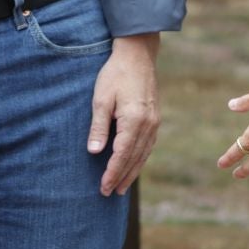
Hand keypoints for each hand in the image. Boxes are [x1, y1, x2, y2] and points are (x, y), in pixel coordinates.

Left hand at [89, 34, 159, 195]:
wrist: (137, 54)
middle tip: (110, 194)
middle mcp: (148, 125)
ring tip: (122, 187)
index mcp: (134, 121)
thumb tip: (93, 152)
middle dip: (122, 177)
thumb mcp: (101, 99)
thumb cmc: (115, 74)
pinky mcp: (155, 118)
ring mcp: (154, 122)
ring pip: (143, 154)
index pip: (122, 155)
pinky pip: (148, 145)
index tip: (103, 188)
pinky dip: (140, 159)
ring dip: (132, 172)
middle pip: (134, 159)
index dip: (112, 173)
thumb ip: (99, 127)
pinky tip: (134, 164)